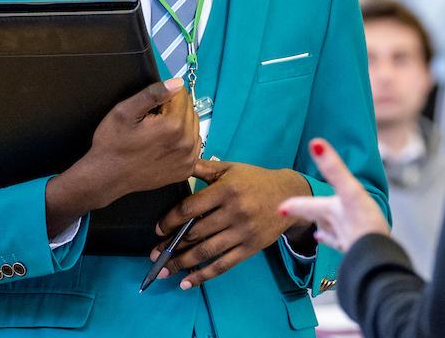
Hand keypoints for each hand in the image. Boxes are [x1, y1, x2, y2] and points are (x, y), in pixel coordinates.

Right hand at [45, 78, 198, 236]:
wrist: (107, 178)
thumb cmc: (112, 144)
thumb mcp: (124, 111)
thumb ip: (152, 94)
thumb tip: (177, 82)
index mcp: (173, 125)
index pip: (182, 95)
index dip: (166, 95)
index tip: (151, 106)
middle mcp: (186, 142)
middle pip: (190, 109)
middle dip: (174, 108)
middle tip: (152, 117)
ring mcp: (188, 159)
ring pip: (194, 126)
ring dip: (181, 122)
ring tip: (158, 130)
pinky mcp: (186, 169)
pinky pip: (194, 144)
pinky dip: (184, 139)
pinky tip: (166, 142)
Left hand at [151, 158, 310, 288]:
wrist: (289, 195)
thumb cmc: (255, 180)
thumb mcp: (231, 169)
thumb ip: (204, 168)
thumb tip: (179, 163)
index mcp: (226, 189)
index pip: (190, 208)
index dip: (170, 220)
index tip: (158, 229)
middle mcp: (234, 211)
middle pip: (195, 232)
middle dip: (171, 245)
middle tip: (155, 254)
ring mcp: (243, 231)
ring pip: (206, 251)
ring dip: (182, 263)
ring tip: (164, 270)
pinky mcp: (250, 248)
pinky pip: (223, 265)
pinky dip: (203, 275)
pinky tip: (187, 282)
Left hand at [278, 138, 388, 252]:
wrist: (379, 256)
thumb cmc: (364, 222)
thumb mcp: (350, 190)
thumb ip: (333, 168)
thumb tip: (315, 143)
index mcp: (331, 210)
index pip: (309, 205)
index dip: (295, 205)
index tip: (279, 209)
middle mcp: (334, 226)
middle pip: (318, 219)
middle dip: (307, 214)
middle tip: (290, 215)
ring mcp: (346, 239)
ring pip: (330, 234)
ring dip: (323, 230)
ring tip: (316, 233)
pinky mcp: (358, 250)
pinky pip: (347, 246)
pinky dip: (341, 243)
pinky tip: (340, 244)